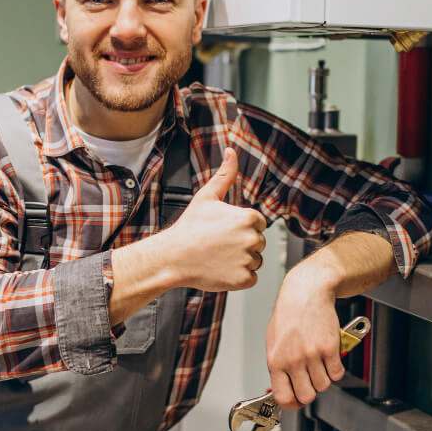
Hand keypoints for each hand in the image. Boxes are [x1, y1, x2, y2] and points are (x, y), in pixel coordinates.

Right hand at [159, 147, 266, 291]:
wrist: (173, 257)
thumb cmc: (189, 226)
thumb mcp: (207, 197)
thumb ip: (225, 174)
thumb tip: (232, 150)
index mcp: (249, 218)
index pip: (258, 224)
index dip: (241, 227)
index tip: (223, 231)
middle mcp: (253, 239)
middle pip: (258, 242)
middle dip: (242, 244)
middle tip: (218, 245)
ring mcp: (248, 260)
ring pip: (255, 261)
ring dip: (241, 261)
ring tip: (218, 257)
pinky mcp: (243, 280)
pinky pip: (251, 278)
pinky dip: (238, 277)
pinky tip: (220, 270)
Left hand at [265, 267, 344, 407]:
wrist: (306, 293)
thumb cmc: (289, 315)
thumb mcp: (274, 342)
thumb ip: (278, 366)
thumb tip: (279, 388)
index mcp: (275, 360)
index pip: (283, 397)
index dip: (292, 403)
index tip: (296, 401)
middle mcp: (293, 360)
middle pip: (307, 396)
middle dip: (310, 391)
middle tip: (310, 380)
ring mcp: (312, 354)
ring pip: (324, 385)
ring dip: (324, 378)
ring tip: (319, 364)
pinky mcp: (330, 348)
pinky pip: (337, 373)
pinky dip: (336, 369)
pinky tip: (330, 358)